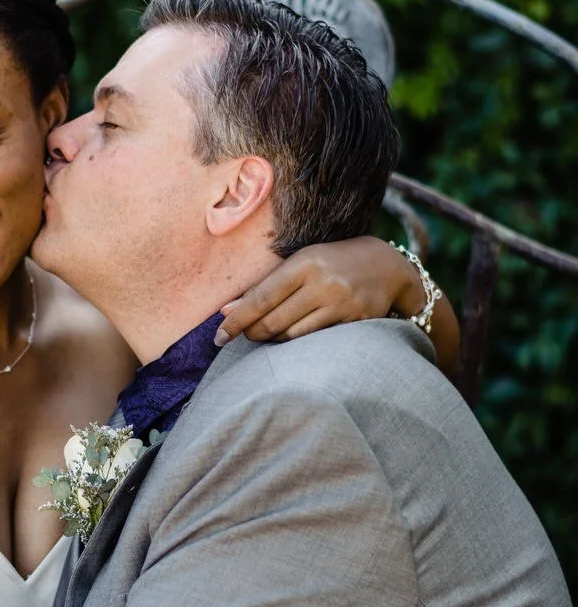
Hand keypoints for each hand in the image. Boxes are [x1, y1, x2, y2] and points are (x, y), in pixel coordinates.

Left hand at [215, 236, 420, 346]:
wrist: (387, 267)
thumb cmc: (332, 263)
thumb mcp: (300, 263)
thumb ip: (265, 287)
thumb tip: (226, 312)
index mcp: (305, 263)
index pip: (261, 298)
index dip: (236, 321)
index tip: (218, 336)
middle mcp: (323, 283)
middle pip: (274, 321)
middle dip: (253, 333)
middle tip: (244, 335)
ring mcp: (342, 304)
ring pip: (293, 336)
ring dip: (275, 339)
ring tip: (271, 333)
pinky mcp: (356, 322)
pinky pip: (315, 341)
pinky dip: (298, 344)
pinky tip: (294, 338)